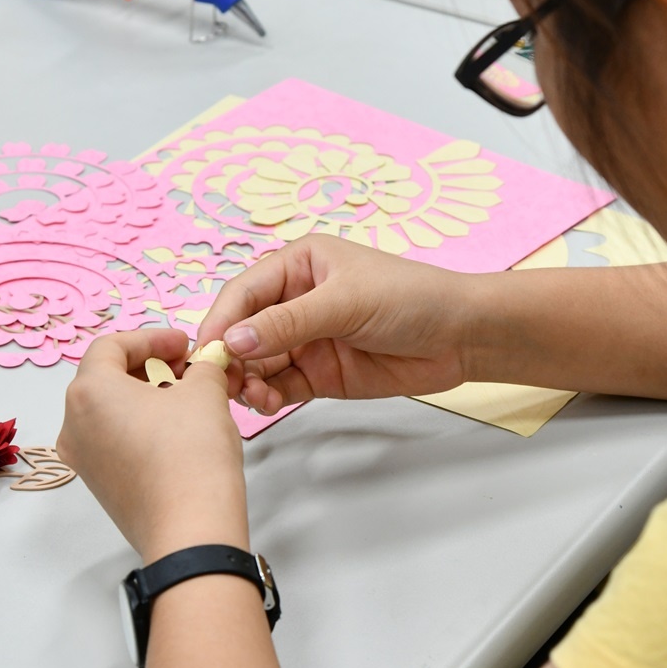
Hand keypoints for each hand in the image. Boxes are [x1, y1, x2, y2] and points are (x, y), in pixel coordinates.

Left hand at [57, 329, 248, 562]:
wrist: (189, 530)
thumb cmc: (191, 452)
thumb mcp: (205, 392)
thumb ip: (202, 367)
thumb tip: (203, 365)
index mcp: (89, 392)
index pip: (111, 346)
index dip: (150, 338)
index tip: (184, 344)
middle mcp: (72, 424)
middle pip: (105, 378)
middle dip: (148, 366)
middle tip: (187, 367)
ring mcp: (82, 459)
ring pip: (108, 411)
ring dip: (144, 397)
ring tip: (186, 399)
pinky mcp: (99, 485)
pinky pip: (113, 440)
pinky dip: (139, 426)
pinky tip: (175, 431)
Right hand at [197, 235, 478, 414]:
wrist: (461, 337)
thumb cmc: (412, 298)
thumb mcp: (346, 302)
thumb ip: (289, 323)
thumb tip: (235, 342)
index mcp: (299, 265)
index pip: (245, 292)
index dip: (222, 320)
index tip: (205, 351)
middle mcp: (296, 300)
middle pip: (244, 330)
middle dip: (230, 356)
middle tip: (223, 382)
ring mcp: (307, 339)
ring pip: (258, 362)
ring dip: (248, 380)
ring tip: (252, 396)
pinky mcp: (321, 373)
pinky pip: (281, 385)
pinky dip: (268, 396)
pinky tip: (267, 402)